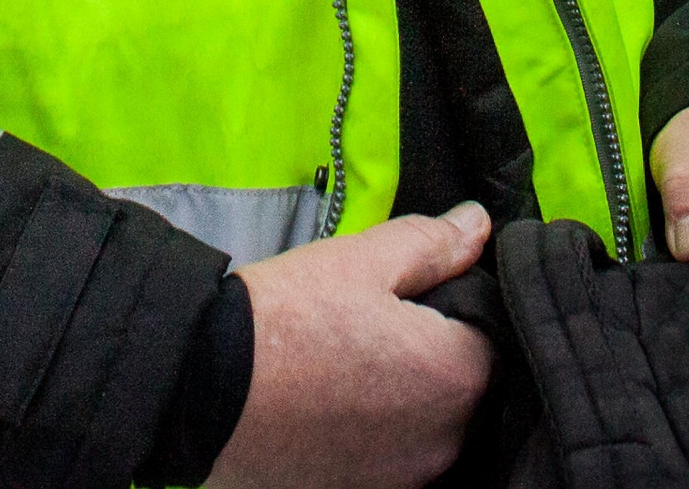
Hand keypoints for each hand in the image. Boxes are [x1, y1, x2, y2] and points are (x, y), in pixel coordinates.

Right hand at [209, 203, 494, 488]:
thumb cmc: (284, 315)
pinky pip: (389, 457)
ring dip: (400, 399)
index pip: (487, 332)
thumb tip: (479, 225)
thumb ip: (428, 243)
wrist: (201, 387)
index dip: (448, 308)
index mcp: (456, 372)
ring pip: (425, 425)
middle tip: (362, 327)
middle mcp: (447, 437)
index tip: (400, 297)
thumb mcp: (356, 260)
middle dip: (427, 355)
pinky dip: (369, 435)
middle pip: (458, 385)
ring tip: (339, 367)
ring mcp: (407, 474)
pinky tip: (325, 408)